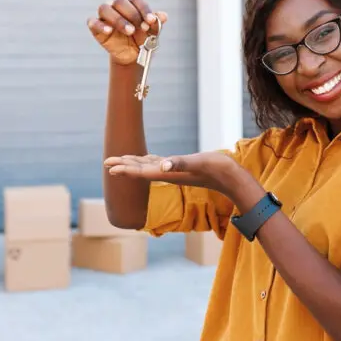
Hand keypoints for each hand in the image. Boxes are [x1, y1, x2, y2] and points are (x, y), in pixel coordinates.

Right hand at [87, 0, 168, 64]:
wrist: (133, 54)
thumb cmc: (143, 37)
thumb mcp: (151, 32)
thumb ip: (156, 23)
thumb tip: (164, 16)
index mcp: (131, 2)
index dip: (144, 9)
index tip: (152, 20)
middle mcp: (116, 4)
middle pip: (120, 1)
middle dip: (133, 15)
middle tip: (142, 28)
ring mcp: (105, 14)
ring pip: (105, 9)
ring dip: (118, 20)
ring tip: (130, 31)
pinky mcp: (95, 26)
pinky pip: (93, 22)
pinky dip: (100, 25)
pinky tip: (109, 31)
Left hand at [104, 152, 261, 204]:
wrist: (234, 180)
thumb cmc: (219, 170)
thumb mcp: (200, 162)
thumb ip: (181, 163)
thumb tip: (162, 165)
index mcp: (170, 173)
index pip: (142, 171)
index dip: (125, 169)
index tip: (109, 167)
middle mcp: (170, 174)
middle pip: (141, 170)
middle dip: (124, 166)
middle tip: (106, 162)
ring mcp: (176, 172)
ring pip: (149, 167)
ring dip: (134, 164)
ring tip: (120, 161)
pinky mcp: (183, 168)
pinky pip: (160, 164)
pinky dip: (148, 161)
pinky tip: (146, 160)